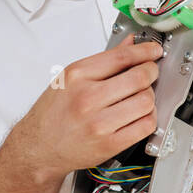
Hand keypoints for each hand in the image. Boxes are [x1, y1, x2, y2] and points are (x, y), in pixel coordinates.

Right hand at [9, 36, 162, 183]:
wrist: (39, 148)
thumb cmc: (52, 114)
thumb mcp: (70, 79)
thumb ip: (103, 61)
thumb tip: (130, 44)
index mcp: (77, 77)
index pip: (122, 57)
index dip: (145, 51)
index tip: (154, 50)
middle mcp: (87, 98)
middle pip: (139, 78)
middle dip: (151, 72)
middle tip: (151, 72)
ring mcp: (99, 123)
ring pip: (146, 102)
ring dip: (150, 96)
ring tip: (142, 95)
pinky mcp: (109, 144)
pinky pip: (145, 126)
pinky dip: (149, 117)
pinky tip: (141, 114)